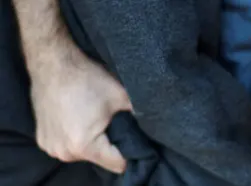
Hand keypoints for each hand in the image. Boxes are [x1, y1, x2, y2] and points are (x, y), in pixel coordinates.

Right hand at [30, 50, 130, 172]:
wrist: (53, 63)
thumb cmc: (86, 78)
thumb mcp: (121, 97)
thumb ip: (139, 116)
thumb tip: (153, 127)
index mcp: (84, 145)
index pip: (118, 163)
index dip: (131, 153)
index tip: (136, 140)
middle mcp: (65, 152)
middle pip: (100, 159)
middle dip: (111, 145)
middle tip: (114, 124)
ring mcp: (51, 147)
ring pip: (84, 154)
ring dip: (92, 142)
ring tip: (95, 120)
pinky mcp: (43, 140)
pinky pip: (68, 146)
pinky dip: (75, 138)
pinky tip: (79, 119)